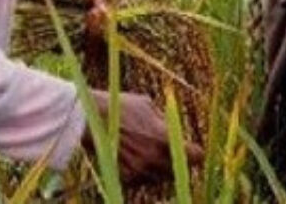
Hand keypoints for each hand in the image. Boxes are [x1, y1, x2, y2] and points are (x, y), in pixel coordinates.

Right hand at [84, 90, 204, 184]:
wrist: (89, 120)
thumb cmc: (120, 106)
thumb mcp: (148, 105)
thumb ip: (164, 120)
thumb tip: (175, 128)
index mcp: (163, 137)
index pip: (195, 156)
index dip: (196, 154)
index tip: (196, 151)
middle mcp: (153, 157)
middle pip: (180, 169)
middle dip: (180, 162)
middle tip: (176, 154)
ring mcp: (139, 170)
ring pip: (163, 177)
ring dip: (163, 169)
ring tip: (154, 154)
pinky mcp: (126, 177)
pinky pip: (145, 181)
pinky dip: (146, 174)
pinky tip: (140, 161)